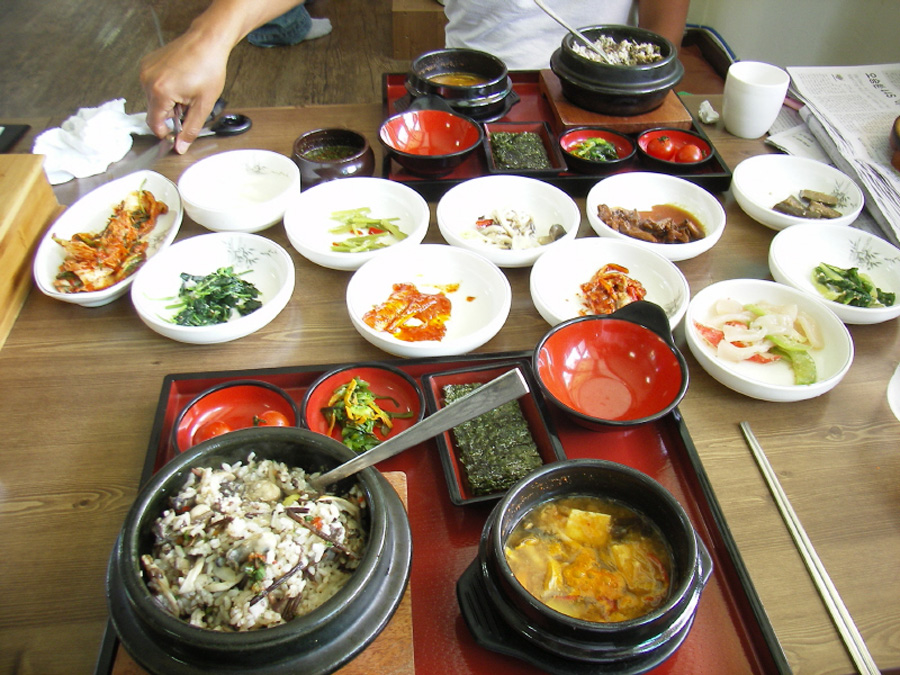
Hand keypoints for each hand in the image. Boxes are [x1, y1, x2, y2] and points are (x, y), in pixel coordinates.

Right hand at [139, 29, 229, 152]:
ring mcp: (146, 70)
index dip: (166, 132)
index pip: (154, 124)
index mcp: (159, 91)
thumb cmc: (208, 67)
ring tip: (186, 91)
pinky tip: (180, 82)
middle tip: (189, 105)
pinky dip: (165, 89)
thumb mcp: (203, 105)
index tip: (176, 134)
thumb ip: (190, 129)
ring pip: (153, 99)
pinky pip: (153, 85)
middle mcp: (147, 80)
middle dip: (171, 114)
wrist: (207, 41)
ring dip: (168, 102)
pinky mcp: (147, 63)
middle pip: (154, 111)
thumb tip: (181, 147)